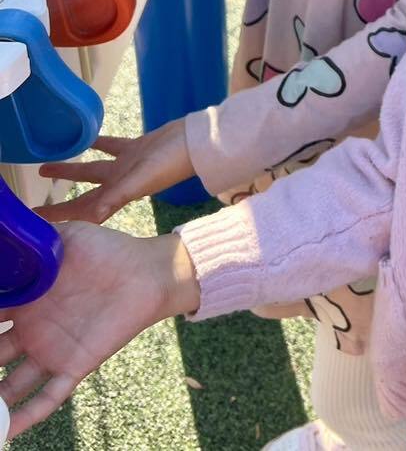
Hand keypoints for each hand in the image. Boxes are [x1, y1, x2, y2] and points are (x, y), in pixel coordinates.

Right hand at [0, 223, 199, 436]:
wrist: (146, 272)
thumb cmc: (106, 250)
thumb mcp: (65, 236)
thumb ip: (34, 233)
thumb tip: (7, 221)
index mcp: (25, 300)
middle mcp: (31, 330)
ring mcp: (50, 351)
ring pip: (11, 385)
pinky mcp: (75, 365)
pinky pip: (48, 397)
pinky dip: (26, 417)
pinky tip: (5, 435)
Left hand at [36, 120, 193, 224]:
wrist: (192, 142)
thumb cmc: (168, 164)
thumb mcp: (141, 181)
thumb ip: (117, 196)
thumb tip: (94, 217)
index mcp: (119, 195)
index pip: (84, 211)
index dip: (62, 218)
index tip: (40, 222)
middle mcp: (119, 184)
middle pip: (83, 195)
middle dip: (61, 201)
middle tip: (36, 206)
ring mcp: (126, 166)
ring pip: (91, 170)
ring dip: (70, 170)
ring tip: (46, 166)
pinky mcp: (134, 149)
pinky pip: (109, 147)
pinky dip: (96, 144)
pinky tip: (84, 138)